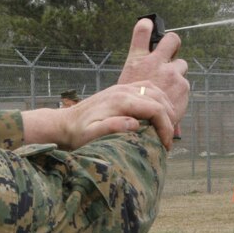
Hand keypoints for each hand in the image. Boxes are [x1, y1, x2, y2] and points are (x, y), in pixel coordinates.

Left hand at [55, 82, 179, 149]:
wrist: (64, 123)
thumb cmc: (78, 134)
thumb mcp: (91, 135)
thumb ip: (112, 128)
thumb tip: (134, 124)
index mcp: (121, 101)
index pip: (155, 109)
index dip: (166, 127)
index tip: (166, 144)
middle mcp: (124, 90)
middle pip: (159, 99)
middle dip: (169, 119)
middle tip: (168, 140)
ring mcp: (123, 87)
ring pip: (155, 91)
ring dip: (166, 107)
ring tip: (167, 127)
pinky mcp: (120, 90)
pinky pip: (146, 88)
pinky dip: (158, 99)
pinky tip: (158, 113)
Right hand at [116, 17, 189, 127]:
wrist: (139, 128)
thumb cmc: (128, 109)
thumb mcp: (126, 86)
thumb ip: (142, 73)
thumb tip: (150, 60)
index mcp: (137, 60)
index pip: (143, 30)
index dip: (147, 25)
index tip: (149, 24)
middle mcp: (155, 62)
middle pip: (172, 39)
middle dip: (173, 44)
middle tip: (171, 53)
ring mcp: (171, 72)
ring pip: (181, 64)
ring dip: (177, 73)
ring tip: (169, 89)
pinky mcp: (183, 86)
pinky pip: (184, 84)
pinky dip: (180, 93)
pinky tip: (172, 103)